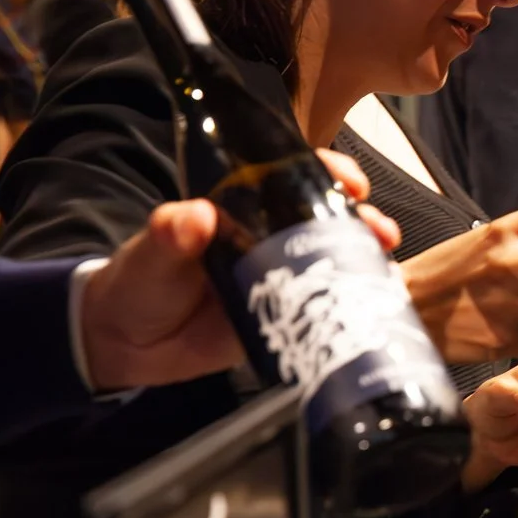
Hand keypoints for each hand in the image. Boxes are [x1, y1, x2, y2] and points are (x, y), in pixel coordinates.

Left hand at [79, 152, 394, 390]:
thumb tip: (195, 216)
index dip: (327, 173)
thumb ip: (170, 233)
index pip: (293, 176)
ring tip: (387, 271)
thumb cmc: (140, 282)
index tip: (349, 182)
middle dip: (365, 219)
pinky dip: (357, 307)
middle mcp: (271, 238)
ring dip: (369, 262)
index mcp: (243, 208)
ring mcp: (285, 279)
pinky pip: (329, 309)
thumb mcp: (151, 252)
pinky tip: (379, 308)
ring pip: (338, 262)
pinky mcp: (289, 318)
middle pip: (330, 219)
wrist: (130, 344)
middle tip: (380, 231)